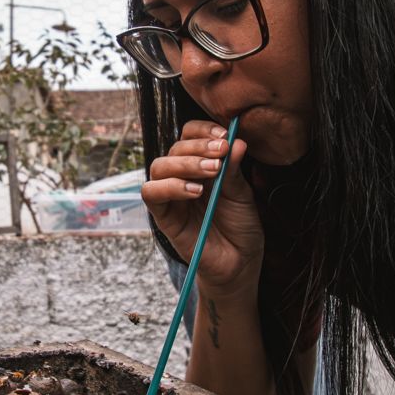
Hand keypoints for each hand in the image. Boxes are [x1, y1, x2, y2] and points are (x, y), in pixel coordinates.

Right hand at [140, 120, 263, 291]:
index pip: (190, 135)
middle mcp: (182, 177)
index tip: (224, 135)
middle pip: (175, 148)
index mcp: (201, 165)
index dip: (202, 130)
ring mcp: (170, 196)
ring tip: (211, 172)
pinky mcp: (163, 216)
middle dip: (198, 146)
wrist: (239, 264)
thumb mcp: (242, 194)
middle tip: (221, 153)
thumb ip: (234, 169)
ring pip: (159, 166)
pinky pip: (151, 193)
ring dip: (185, 164)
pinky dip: (169, 187)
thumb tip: (236, 140)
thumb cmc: (241, 228)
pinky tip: (194, 192)